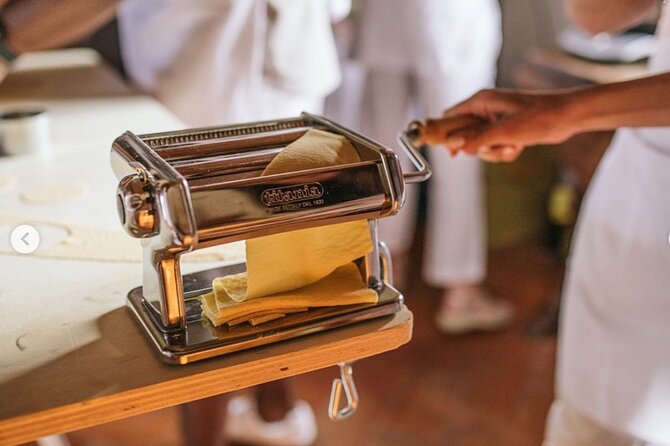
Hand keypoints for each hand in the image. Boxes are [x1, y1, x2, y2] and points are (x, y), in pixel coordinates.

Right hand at [442, 89, 576, 161]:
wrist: (568, 117)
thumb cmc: (538, 117)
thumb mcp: (504, 131)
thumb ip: (475, 138)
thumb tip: (451, 144)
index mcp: (480, 101)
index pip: (450, 116)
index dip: (445, 133)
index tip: (450, 152)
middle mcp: (485, 109)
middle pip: (464, 135)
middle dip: (478, 148)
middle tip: (493, 147)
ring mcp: (495, 120)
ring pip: (480, 145)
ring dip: (494, 152)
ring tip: (512, 146)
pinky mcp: (506, 129)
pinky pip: (495, 147)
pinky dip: (505, 151)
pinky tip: (519, 147)